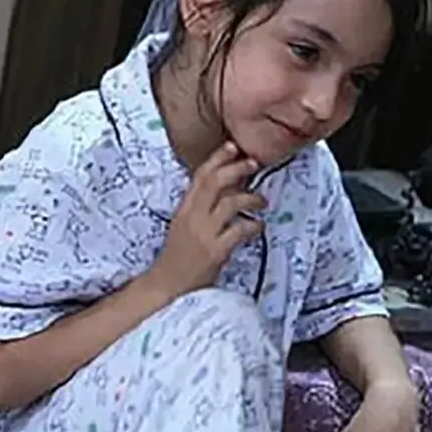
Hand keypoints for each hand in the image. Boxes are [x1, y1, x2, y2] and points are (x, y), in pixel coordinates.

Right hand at [145, 141, 264, 298]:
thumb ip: (200, 208)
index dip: (217, 158)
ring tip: (262, 200)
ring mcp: (203, 233)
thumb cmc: (179, 256)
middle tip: (254, 163)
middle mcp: (192, 217)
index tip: (232, 146)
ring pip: (230, 203)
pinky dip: (253, 225)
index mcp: (184, 209)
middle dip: (236, 168)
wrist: (168, 285)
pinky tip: (258, 226)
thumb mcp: (184, 225)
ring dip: (251, 197)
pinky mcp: (215, 251)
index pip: (200, 176)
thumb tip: (226, 191)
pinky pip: (239, 231)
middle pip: (214, 183)